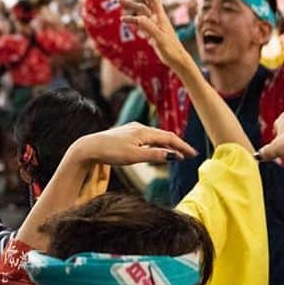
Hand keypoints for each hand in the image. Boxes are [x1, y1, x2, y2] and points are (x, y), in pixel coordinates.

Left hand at [70, 122, 196, 166]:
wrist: (89, 147)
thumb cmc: (110, 152)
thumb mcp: (134, 157)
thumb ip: (154, 156)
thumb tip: (173, 156)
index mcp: (144, 132)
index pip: (169, 138)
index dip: (182, 146)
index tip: (194, 154)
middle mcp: (140, 128)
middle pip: (164, 136)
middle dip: (178, 145)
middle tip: (190, 155)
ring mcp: (133, 129)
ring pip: (156, 136)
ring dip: (168, 145)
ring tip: (177, 154)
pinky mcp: (127, 134)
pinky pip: (148, 138)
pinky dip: (157, 144)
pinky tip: (157, 150)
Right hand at [121, 0, 188, 68]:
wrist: (177, 60)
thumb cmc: (171, 50)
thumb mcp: (159, 39)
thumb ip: (149, 28)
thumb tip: (138, 18)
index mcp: (161, 18)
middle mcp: (158, 20)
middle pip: (144, 5)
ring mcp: (155, 26)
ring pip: (141, 15)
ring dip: (131, 12)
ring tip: (120, 12)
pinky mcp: (153, 34)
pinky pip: (141, 25)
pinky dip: (133, 22)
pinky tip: (126, 22)